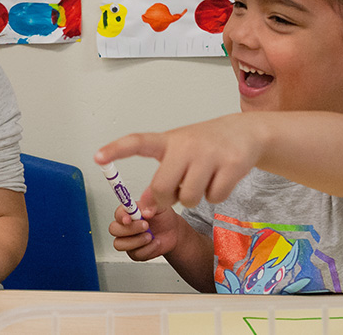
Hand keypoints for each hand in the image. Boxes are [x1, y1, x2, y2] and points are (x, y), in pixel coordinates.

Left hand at [96, 113, 261, 207]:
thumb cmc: (204, 147)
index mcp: (168, 141)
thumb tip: (144, 209)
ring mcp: (210, 154)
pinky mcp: (232, 164)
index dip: (116, 151)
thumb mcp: (178, 156)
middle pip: (162, 189)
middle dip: (166, 200)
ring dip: (193, 199)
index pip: (137, 142)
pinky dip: (216, 196)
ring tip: (202, 180)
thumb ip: (161, 179)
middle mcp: (186, 145)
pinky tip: (220, 179)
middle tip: (176, 193)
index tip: (97, 157)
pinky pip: (214, 198)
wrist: (245, 132)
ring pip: (189, 199)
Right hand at [108, 198, 181, 260]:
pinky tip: (155, 243)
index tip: (129, 219)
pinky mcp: (135, 252)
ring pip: (119, 244)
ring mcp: (128, 240)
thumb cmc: (164, 217)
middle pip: (114, 229)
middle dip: (129, 229)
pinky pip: (135, 254)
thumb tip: (146, 211)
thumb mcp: (161, 207)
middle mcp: (125, 226)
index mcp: (129, 212)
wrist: (173, 232)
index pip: (118, 213)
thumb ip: (152, 205)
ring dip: (136, 241)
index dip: (121, 217)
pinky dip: (148, 249)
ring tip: (150, 236)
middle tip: (145, 226)